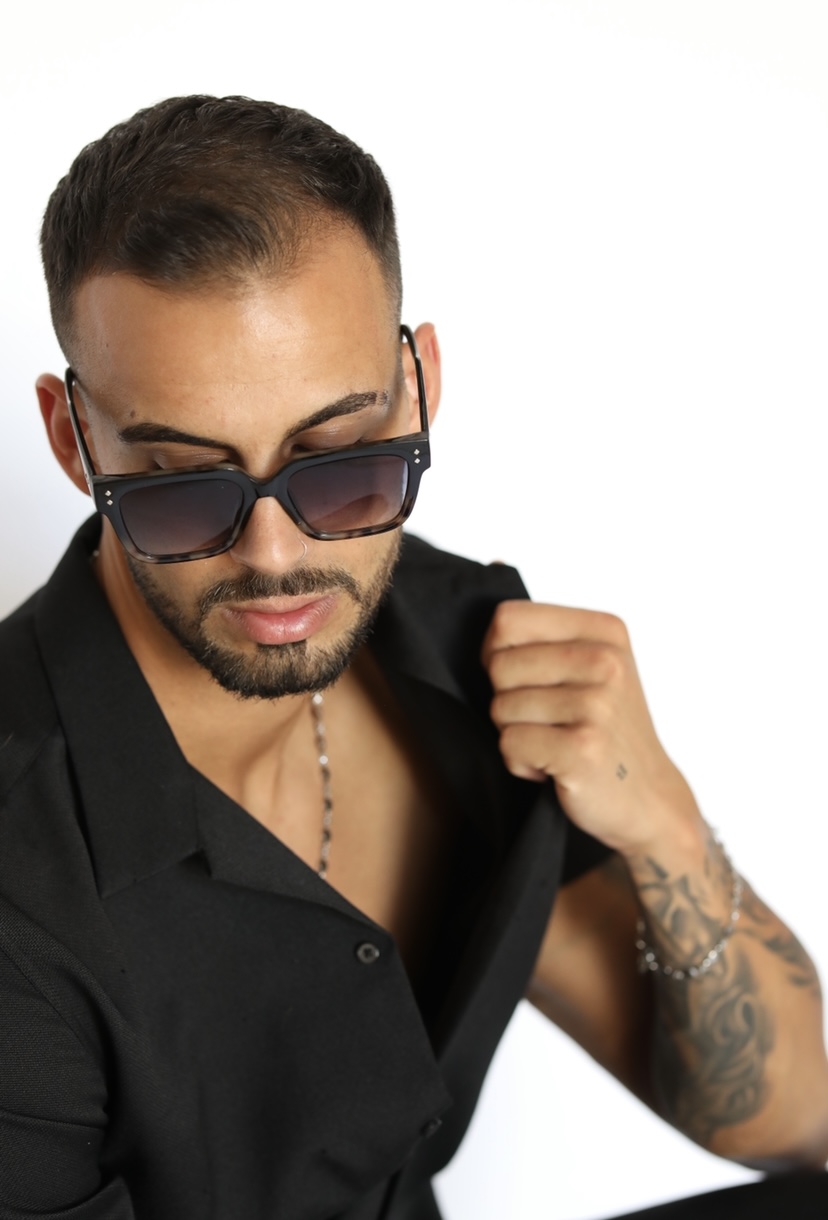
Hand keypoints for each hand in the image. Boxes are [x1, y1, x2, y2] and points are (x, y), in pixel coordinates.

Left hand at [482, 600, 697, 856]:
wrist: (648, 798)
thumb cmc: (603, 727)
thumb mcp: (590, 663)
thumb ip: (543, 626)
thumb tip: (495, 560)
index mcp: (605, 630)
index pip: (506, 620)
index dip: (496, 655)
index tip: (525, 681)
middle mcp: (606, 661)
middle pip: (497, 667)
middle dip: (508, 702)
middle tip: (549, 722)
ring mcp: (598, 705)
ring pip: (500, 710)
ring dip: (517, 736)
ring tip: (557, 744)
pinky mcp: (584, 748)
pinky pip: (510, 746)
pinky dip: (522, 765)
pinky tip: (557, 769)